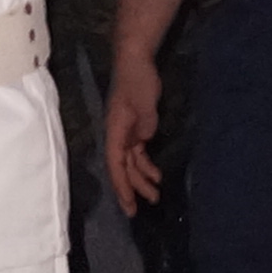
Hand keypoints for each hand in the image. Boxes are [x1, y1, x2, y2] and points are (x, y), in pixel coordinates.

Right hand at [102, 45, 164, 215]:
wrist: (135, 62)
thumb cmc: (137, 80)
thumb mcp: (143, 101)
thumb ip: (145, 123)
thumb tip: (144, 141)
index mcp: (115, 131)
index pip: (116, 165)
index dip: (122, 186)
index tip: (129, 205)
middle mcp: (117, 136)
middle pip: (123, 169)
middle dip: (131, 189)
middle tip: (141, 210)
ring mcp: (126, 133)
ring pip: (131, 163)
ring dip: (141, 179)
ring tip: (155, 196)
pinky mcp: (135, 129)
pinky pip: (138, 154)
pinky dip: (145, 165)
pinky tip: (156, 174)